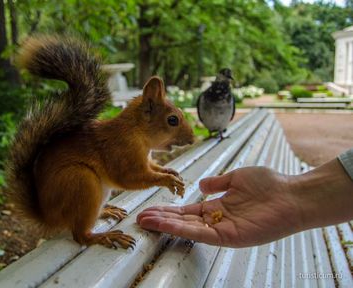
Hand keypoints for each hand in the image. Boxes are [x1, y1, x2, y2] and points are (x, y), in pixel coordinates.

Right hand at [137, 167, 302, 246]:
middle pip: (182, 221)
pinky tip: (164, 225)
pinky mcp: (229, 237)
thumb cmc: (270, 185)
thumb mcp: (237, 177)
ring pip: (187, 229)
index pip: (186, 211)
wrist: (291, 194)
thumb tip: (200, 185)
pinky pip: (200, 234)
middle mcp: (217, 220)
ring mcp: (222, 230)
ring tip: (144, 221)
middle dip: (160, 219)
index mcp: (217, 206)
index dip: (168, 210)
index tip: (149, 208)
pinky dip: (180, 230)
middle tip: (139, 218)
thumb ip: (218, 182)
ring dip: (165, 225)